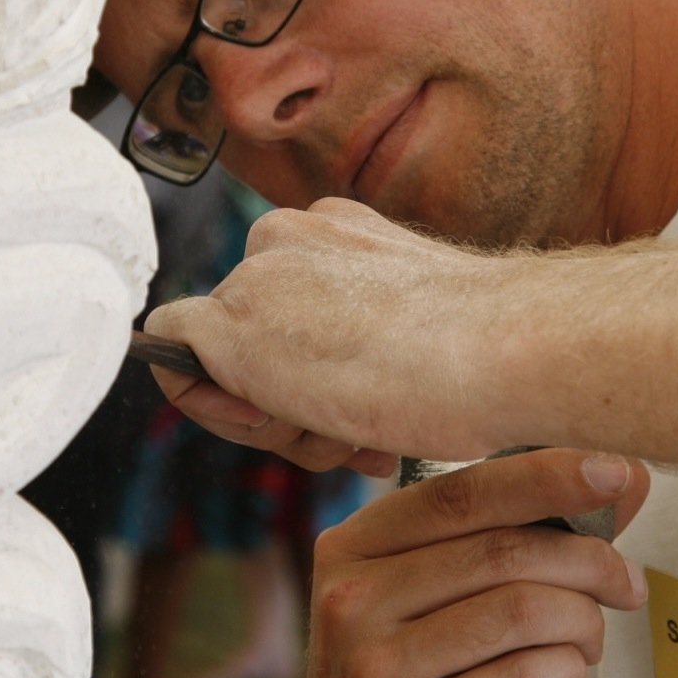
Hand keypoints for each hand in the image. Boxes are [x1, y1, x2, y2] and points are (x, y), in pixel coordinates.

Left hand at [142, 199, 533, 471]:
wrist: (501, 347)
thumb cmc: (486, 355)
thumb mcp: (416, 331)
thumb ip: (361, 339)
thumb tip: (328, 387)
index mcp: (339, 231)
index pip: (291, 310)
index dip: (316, 377)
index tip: (364, 421)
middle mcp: (290, 236)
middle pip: (255, 339)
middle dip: (297, 408)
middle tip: (356, 445)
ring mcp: (254, 276)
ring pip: (222, 363)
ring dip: (278, 425)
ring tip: (349, 439)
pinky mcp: (227, 322)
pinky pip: (176, 362)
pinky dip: (209, 405)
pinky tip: (273, 422)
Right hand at [282, 448, 649, 677]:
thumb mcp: (421, 597)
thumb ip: (504, 535)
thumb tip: (620, 481)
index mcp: (352, 548)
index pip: (459, 492)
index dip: (545, 475)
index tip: (613, 472)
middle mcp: (352, 600)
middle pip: (504, 551)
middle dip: (590, 561)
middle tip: (626, 582)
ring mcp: (378, 669)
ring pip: (525, 611)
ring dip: (584, 622)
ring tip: (589, 640)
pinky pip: (528, 677)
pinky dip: (569, 673)